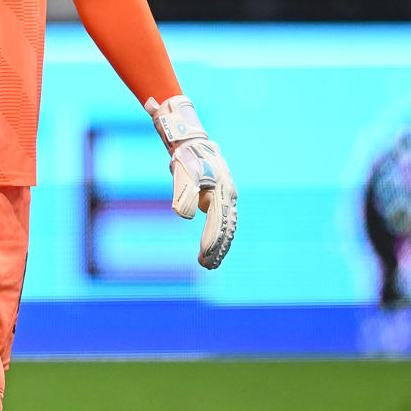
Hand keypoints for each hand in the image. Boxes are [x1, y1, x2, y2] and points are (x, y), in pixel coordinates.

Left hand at [146, 94, 236, 268]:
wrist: (192, 143)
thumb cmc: (187, 159)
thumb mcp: (183, 175)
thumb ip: (184, 194)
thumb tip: (185, 216)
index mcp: (221, 193)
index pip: (217, 225)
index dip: (211, 243)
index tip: (203, 259)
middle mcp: (228, 197)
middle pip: (226, 229)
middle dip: (217, 249)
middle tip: (207, 267)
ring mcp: (227, 197)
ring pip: (227, 226)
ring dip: (221, 245)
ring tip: (211, 262)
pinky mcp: (221, 198)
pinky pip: (224, 221)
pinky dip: (221, 235)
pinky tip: (215, 247)